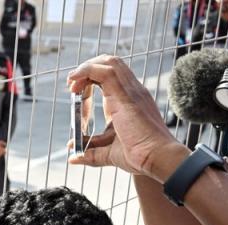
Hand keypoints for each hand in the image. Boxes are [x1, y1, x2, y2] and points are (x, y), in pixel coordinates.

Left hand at [67, 55, 180, 176]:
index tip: (74, 93)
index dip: (89, 80)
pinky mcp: (126, 96)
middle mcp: (131, 91)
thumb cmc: (139, 156)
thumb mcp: (107, 153)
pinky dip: (87, 71)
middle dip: (86, 68)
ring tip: (72, 82)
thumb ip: (90, 153)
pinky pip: (106, 72)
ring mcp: (130, 91)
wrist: (156, 158)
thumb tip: (73, 157)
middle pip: (110, 64)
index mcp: (128, 101)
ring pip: (109, 62)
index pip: (109, 77)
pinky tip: (74, 81)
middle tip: (71, 85)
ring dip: (86, 67)